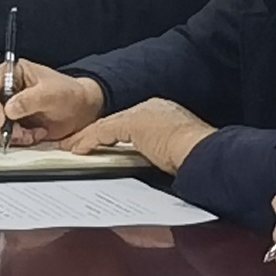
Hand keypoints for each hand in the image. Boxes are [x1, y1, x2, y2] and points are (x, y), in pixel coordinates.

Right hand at [0, 63, 103, 146]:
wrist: (80, 111)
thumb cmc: (68, 94)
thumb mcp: (52, 92)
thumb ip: (30, 99)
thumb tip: (9, 110)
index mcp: (9, 74)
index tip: (2, 119)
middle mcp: (1, 90)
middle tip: (18, 131)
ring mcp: (2, 108)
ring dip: (4, 134)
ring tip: (29, 134)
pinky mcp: (6, 125)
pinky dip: (12, 140)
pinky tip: (31, 136)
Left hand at [64, 99, 215, 173]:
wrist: (203, 151)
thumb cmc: (197, 156)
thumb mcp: (176, 153)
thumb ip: (161, 154)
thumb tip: (157, 167)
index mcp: (164, 113)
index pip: (130, 124)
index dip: (113, 135)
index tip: (100, 145)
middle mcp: (152, 108)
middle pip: (116, 122)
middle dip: (96, 135)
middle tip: (78, 144)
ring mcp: (143, 113)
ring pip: (106, 126)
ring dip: (87, 138)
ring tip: (72, 147)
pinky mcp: (133, 123)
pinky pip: (103, 132)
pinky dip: (88, 141)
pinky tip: (78, 150)